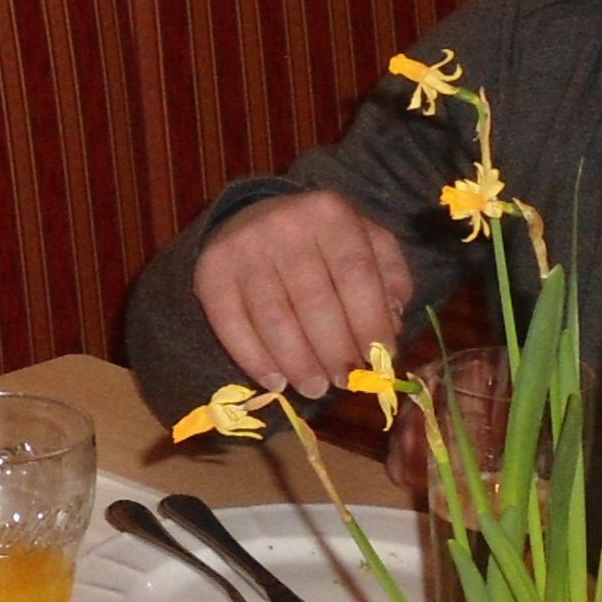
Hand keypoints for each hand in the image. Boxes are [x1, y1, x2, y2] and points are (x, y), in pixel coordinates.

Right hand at [192, 189, 413, 400]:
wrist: (252, 218)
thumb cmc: (320, 241)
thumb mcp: (364, 241)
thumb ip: (387, 278)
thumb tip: (390, 327)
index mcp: (329, 213)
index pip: (356, 274)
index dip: (370, 322)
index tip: (380, 358)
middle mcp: (284, 225)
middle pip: (314, 302)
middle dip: (334, 351)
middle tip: (345, 381)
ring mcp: (243, 249)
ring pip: (275, 320)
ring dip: (298, 363)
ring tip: (314, 388)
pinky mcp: (211, 273)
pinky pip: (233, 326)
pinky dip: (255, 361)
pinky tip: (276, 381)